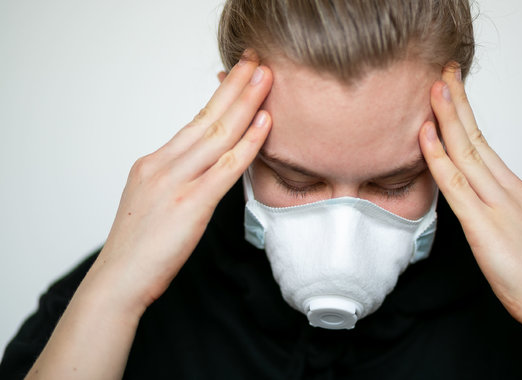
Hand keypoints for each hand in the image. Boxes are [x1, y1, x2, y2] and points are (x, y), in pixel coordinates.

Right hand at [91, 57, 272, 313]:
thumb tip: (202, 166)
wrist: (119, 279)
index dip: (220, 97)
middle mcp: (162, 165)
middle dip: (234, 86)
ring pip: (217, 134)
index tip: (238, 77)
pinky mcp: (190, 204)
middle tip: (255, 61)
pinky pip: (225, 167)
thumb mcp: (151, 199)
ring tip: (265, 79)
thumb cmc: (138, 246)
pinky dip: (248, 143)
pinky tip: (264, 123)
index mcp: (153, 162)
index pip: (194, 122)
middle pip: (206, 117)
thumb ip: (175, 178)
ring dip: (245, 103)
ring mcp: (175, 182)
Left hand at [418, 65, 521, 357]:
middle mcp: (506, 189)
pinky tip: (427, 137)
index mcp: (511, 187)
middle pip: (476, 137)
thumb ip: (486, 199)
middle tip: (442, 73)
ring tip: (433, 89)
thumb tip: (461, 183)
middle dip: (457, 102)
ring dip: (448, 119)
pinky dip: (440, 159)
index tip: (450, 89)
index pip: (482, 141)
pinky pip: (457, 186)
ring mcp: (497, 205)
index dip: (463, 113)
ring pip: (467, 153)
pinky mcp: (485, 226)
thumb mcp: (508, 222)